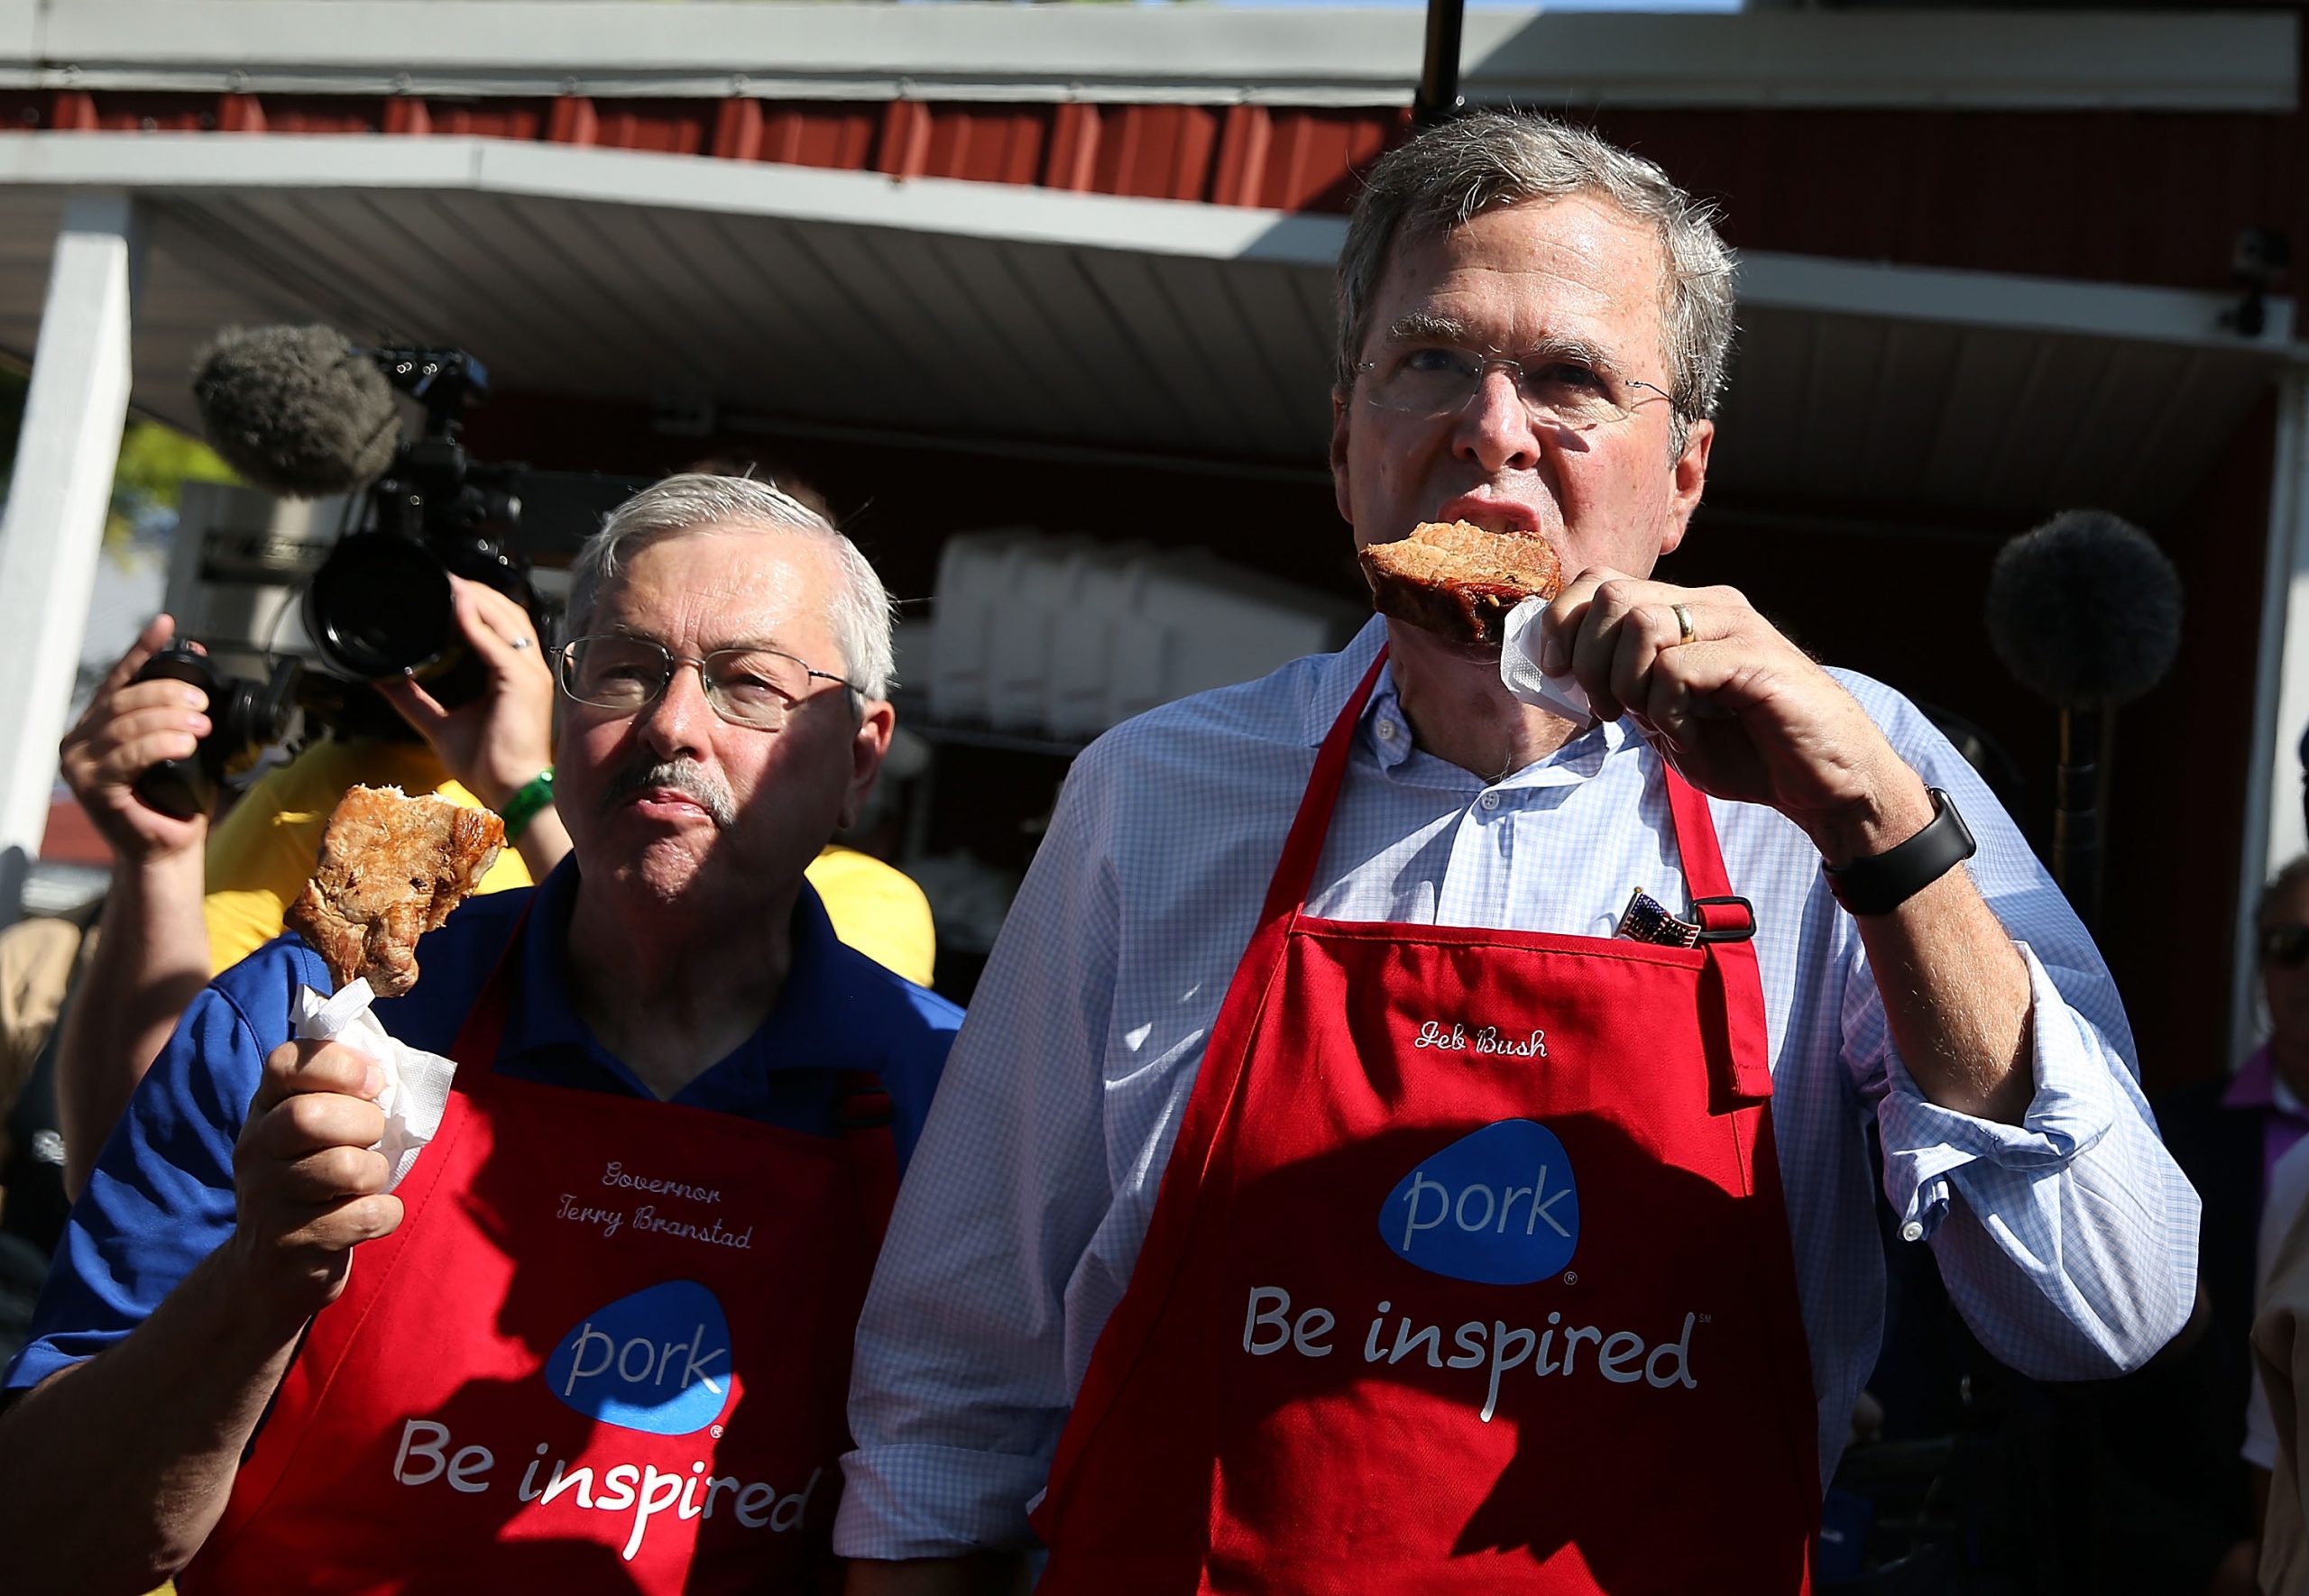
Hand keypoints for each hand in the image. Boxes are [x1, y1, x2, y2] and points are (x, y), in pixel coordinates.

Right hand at [58, 615, 212, 863]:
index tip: (167, 625)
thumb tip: (199, 669)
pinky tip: (184, 744)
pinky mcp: (93, 788)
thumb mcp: (184, 748)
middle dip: (167, 693)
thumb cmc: (175, 802)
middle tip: (201, 703)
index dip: (144, 650)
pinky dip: (159, 745)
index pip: (121, 679)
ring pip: (126, 724)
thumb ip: (183, 714)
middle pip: (124, 700)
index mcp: (100, 725)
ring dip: (168, 719)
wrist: (167, 851)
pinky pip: (126, 756)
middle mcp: (82, 741)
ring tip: (200, 725)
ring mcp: (82, 765)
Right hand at [225, 1038, 401, 1320]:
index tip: (373, 1083)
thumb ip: (340, 1092)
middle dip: (365, 1124)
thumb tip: (383, 1066)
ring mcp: (266, 1199)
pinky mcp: (291, 1244)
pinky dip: (386, 1214)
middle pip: (310, 1117)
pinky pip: (364, 1216)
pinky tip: (372, 1216)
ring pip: (345, 1168)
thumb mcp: (311, 1131)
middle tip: (372, 1141)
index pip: (287, 1063)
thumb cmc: (311, 1181)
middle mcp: (255, 1149)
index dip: (339, 1065)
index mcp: (265, 1109)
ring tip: (367, 1184)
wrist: (268, 1272)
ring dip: (377, 1174)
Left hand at [376, 577, 554, 808]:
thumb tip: (382, 680)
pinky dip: (476, 621)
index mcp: (516, 677)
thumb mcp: (441, 724)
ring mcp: (529, 673)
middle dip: (478, 592)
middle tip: (444, 578)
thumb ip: (414, 699)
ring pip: (507, 618)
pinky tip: (456, 607)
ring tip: (449, 583)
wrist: (511, 792)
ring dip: (477, 598)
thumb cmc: (488, 766)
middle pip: (509, 614)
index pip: (503, 627)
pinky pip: (497, 642)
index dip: (479, 604)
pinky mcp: (522, 681)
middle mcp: (529, 669)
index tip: (448, 590)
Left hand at [1541, 568, 1933, 861]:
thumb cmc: (1751, 753)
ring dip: (1626, 683)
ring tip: (1652, 722)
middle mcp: (1709, 606)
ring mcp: (1735, 627)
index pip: (1602, 583)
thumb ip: (1628, 691)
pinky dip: (1667, 711)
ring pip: (1640, 624)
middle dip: (1587, 658)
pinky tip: (1689, 735)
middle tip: (1606, 710)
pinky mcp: (1755, 658)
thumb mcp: (1668, 720)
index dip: (1563, 622)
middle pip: (1612, 595)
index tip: (1556, 674)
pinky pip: (1677, 668)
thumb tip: (1570, 673)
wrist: (1827, 784)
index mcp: (1686, 612)